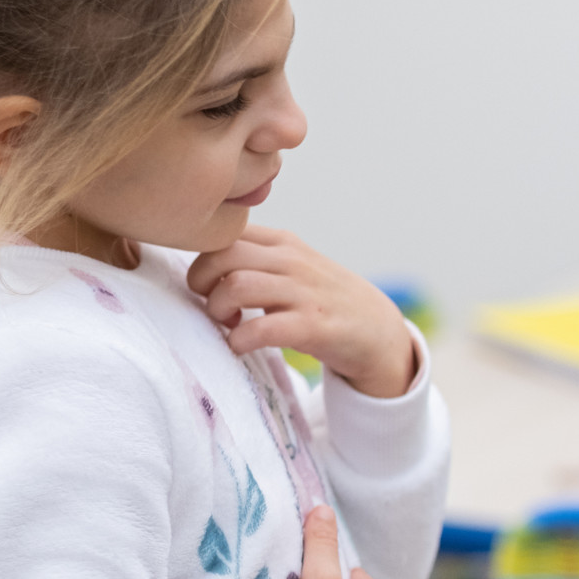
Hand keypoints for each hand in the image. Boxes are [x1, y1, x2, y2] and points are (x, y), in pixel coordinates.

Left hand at [187, 225, 416, 397]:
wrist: (376, 330)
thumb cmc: (323, 300)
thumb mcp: (293, 266)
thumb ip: (255, 257)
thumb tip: (201, 263)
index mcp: (283, 242)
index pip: (225, 233)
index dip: (202, 260)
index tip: (209, 285)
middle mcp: (293, 261)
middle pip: (222, 254)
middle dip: (202, 283)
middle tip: (213, 305)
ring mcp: (304, 292)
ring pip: (237, 286)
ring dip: (218, 309)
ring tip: (228, 324)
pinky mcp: (313, 326)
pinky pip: (261, 328)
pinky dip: (239, 339)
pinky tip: (241, 346)